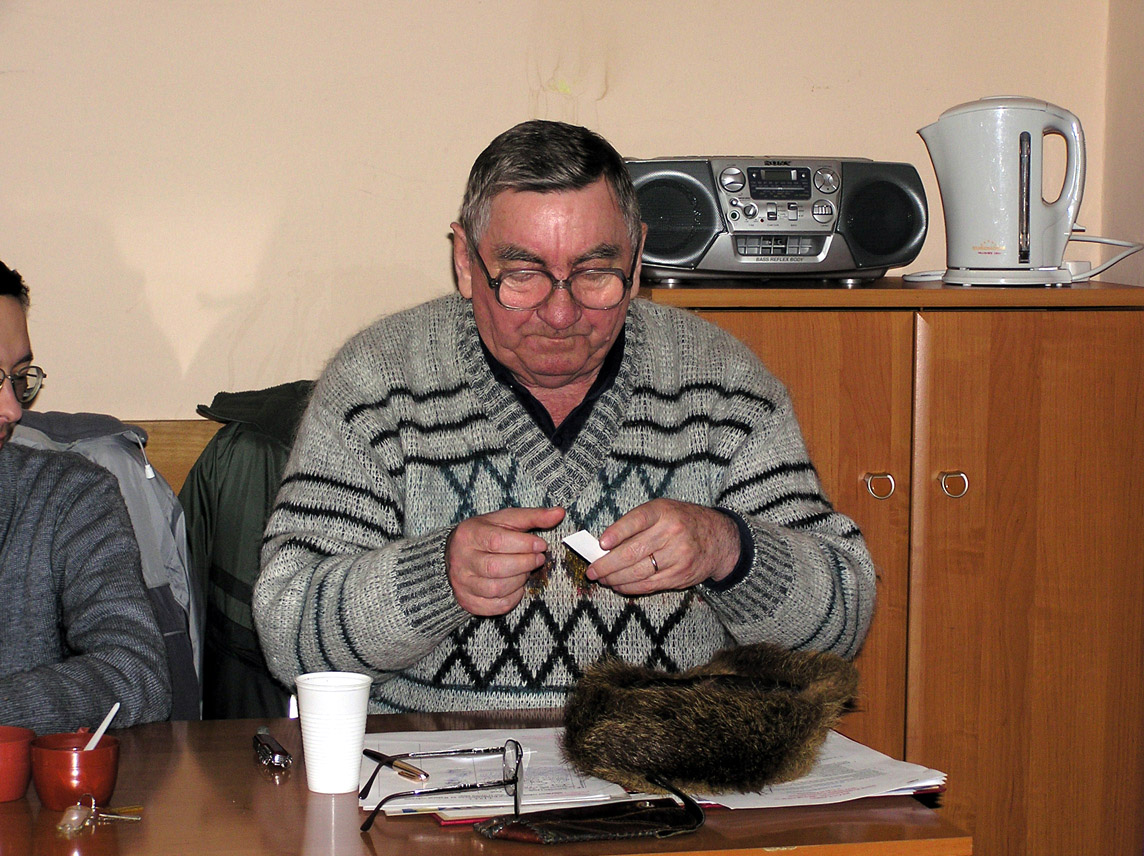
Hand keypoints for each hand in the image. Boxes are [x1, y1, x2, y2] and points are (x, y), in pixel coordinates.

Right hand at [446, 506, 564, 615]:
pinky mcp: (468, 601)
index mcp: (469, 534)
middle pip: (496, 567)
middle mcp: (461, 560)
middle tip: (538, 559)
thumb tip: (560, 513)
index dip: (524, 544)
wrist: (456, 554)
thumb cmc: (486, 534)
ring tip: (526, 570)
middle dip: (525, 564)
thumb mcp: (506, 520)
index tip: (541, 545)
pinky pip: (496, 606)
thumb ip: (533, 516)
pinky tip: (518, 586)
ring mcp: (462, 583)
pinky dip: (513, 598)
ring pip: (496, 589)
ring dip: (520, 581)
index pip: (497, 541)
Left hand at [590, 500, 739, 595]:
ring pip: (638, 572)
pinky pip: (649, 585)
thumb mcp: (663, 511)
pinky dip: (629, 588)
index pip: (636, 520)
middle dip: (607, 564)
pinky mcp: (680, 576)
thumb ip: (637, 523)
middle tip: (592, 570)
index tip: (601, 543)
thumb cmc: (682, 522)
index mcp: (663, 511)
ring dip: (615, 578)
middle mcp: (672, 533)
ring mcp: (677, 556)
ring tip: (602, 578)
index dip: (617, 533)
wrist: (720, 539)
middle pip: (632, 552)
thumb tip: (604, 544)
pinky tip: (618, 585)